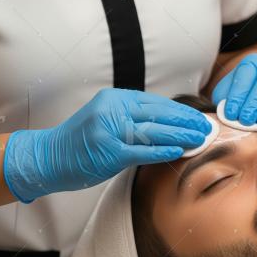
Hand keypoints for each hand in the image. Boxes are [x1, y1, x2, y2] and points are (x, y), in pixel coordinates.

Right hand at [3, 88, 211, 202]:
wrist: (49, 157)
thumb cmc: (82, 140)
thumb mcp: (107, 118)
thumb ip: (133, 116)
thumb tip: (168, 122)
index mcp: (115, 99)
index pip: (156, 103)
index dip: (180, 111)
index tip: (198, 117)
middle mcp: (113, 111)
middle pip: (159, 114)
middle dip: (186, 122)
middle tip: (207, 127)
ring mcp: (110, 131)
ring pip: (154, 131)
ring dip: (180, 135)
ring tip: (200, 139)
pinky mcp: (109, 152)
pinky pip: (141, 151)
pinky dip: (161, 151)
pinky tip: (177, 151)